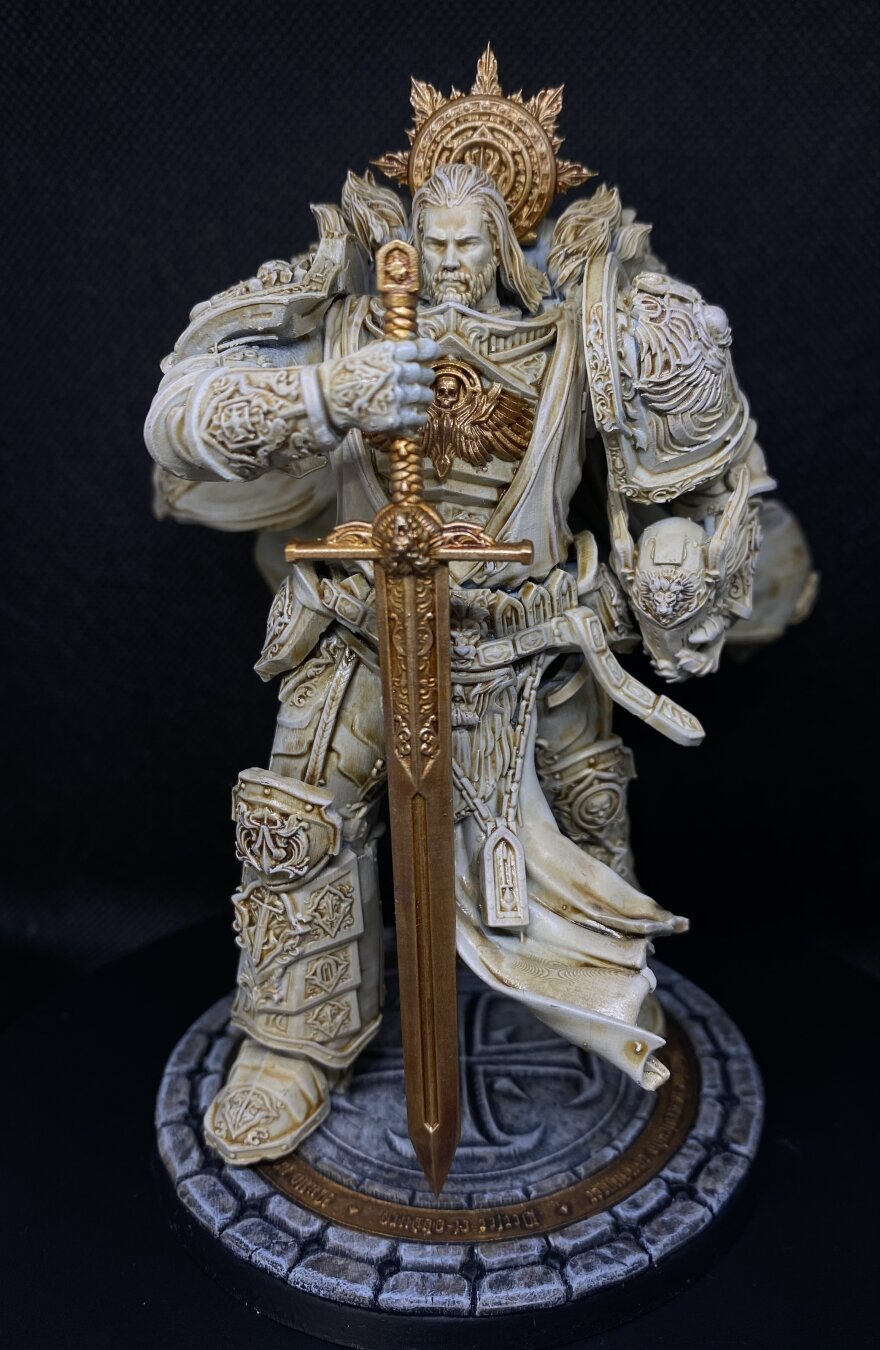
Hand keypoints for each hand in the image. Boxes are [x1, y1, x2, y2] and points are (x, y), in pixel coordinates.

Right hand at [319, 339, 439, 437]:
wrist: (329, 398)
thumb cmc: (348, 373)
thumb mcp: (369, 353)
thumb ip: (393, 352)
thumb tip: (418, 349)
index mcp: (390, 353)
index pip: (422, 349)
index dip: (431, 351)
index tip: (434, 354)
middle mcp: (396, 372)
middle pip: (425, 374)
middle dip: (425, 378)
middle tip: (421, 382)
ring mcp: (396, 396)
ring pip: (425, 396)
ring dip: (424, 398)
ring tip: (418, 400)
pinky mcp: (394, 417)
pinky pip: (418, 417)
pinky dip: (419, 417)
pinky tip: (413, 415)